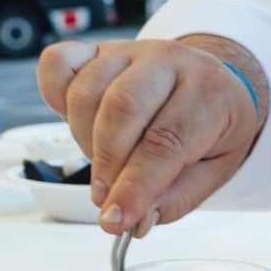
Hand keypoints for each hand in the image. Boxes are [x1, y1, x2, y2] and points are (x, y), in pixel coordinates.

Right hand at [36, 36, 265, 235]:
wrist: (212, 84)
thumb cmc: (212, 126)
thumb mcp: (215, 169)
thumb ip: (176, 198)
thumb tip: (137, 220)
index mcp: (211, 90)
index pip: (164, 142)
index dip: (134, 187)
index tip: (115, 219)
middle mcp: (171, 60)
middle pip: (122, 110)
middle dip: (106, 166)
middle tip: (105, 198)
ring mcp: (132, 50)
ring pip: (87, 93)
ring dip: (84, 140)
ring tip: (105, 163)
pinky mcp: (99, 50)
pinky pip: (59, 65)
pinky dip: (54, 96)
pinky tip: (78, 124)